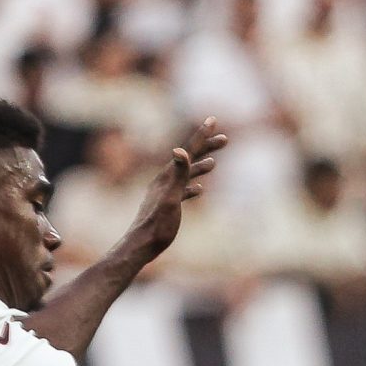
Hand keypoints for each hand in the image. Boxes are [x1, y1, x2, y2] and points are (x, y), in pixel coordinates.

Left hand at [127, 118, 226, 258]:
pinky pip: (182, 190)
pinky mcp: (166, 205)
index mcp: (168, 176)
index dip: (202, 135)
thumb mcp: (170, 198)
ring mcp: (165, 192)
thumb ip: (177, 175)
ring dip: (200, 166)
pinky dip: (192, 186)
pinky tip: (200, 190)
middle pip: (188, 159)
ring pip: (186, 174)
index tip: (213, 120)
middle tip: (224, 139)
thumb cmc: (157, 225)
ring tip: (214, 163)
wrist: (141, 245)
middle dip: (206, 148)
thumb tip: (180, 150)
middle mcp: (165, 180)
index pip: (188, 151)